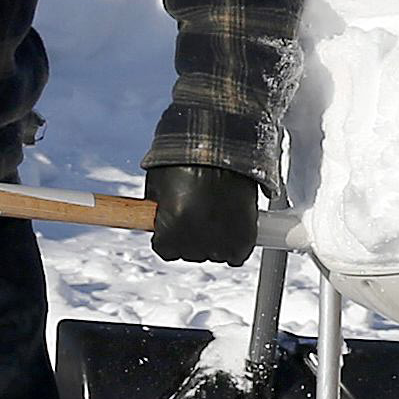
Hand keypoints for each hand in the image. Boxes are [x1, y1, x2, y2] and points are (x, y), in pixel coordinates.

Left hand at [144, 162, 265, 265]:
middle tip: (198, 211)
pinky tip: (230, 224)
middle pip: (190, 253)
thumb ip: (155, 210)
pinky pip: (236, 254)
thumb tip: (153, 220)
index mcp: (171, 229)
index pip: (165, 250)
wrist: (225, 144)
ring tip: (215, 212)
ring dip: (214, 238)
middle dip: (191, 236)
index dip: (169, 236)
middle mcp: (195, 239)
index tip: (175, 223)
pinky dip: (235, 244)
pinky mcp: (245, 237)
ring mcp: (221, 240)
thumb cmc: (188, 157)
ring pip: (214, 254)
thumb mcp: (158, 184)